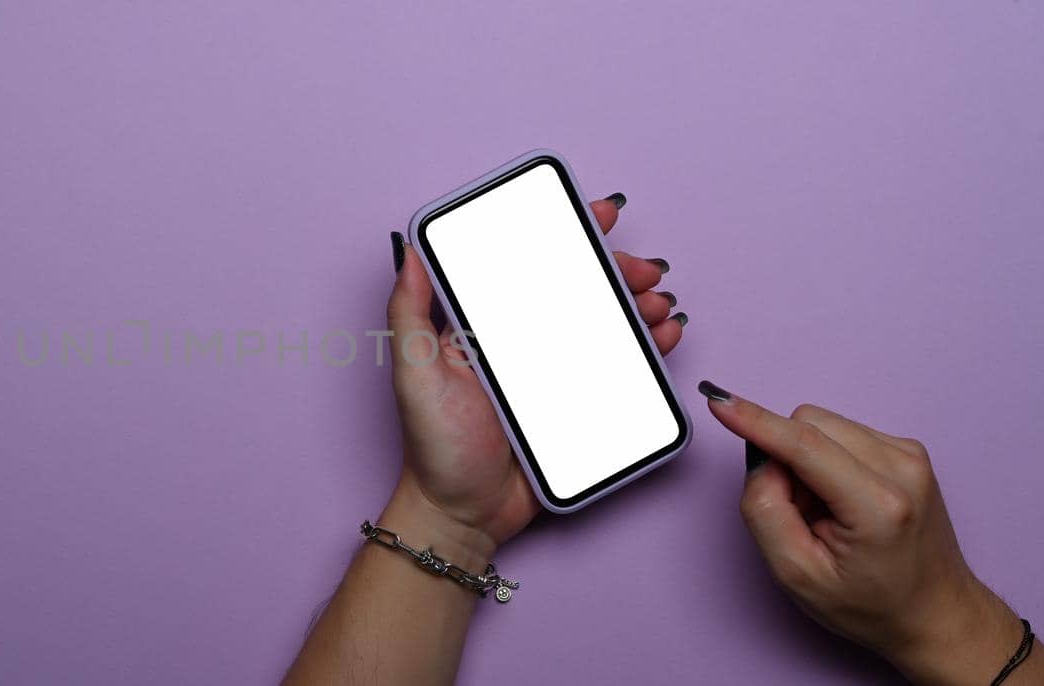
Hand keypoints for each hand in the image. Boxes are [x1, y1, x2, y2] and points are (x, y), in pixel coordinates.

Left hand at [381, 195, 684, 552]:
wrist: (463, 513)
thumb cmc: (432, 445)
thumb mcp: (412, 371)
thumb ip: (409, 311)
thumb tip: (410, 247)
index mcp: (486, 325)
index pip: (528, 264)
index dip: (563, 232)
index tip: (598, 211)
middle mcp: (522, 342)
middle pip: (577, 289)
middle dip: (615, 269)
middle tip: (642, 268)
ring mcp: (552, 373)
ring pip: (604, 323)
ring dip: (638, 304)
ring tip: (659, 301)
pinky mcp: (577, 405)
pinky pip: (618, 368)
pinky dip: (646, 348)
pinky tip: (663, 335)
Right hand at [700, 381, 1037, 684]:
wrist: (934, 612)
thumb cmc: (871, 604)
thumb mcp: (797, 575)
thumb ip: (766, 511)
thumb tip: (761, 459)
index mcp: (878, 505)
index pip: (804, 445)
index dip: (755, 421)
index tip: (719, 402)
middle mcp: (903, 468)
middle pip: (809, 424)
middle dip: (784, 458)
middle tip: (799, 511)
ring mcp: (911, 455)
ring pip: (822, 424)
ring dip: (805, 459)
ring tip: (825, 509)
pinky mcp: (908, 450)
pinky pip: (841, 432)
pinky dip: (826, 459)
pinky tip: (841, 498)